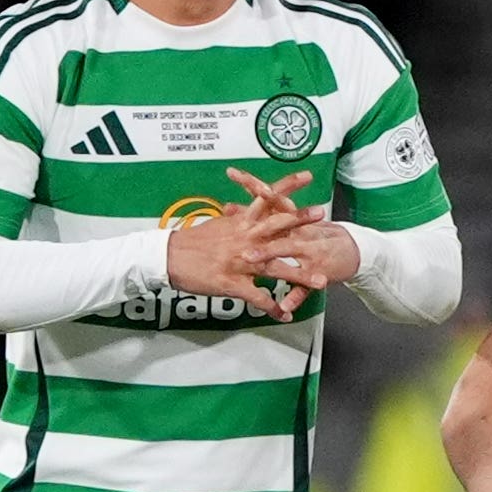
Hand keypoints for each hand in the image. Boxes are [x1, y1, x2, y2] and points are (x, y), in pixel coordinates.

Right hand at [163, 168, 334, 314]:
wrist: (168, 257)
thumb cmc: (191, 242)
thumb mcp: (218, 226)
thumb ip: (236, 220)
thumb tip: (241, 212)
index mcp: (241, 223)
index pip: (266, 199)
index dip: (288, 186)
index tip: (308, 176)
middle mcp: (245, 239)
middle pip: (277, 227)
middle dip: (301, 221)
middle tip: (322, 214)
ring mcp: (241, 262)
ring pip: (276, 269)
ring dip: (300, 276)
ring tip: (321, 282)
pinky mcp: (233, 283)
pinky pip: (258, 298)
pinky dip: (272, 308)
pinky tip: (284, 315)